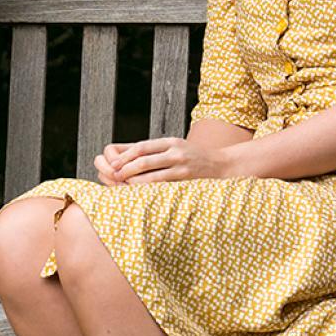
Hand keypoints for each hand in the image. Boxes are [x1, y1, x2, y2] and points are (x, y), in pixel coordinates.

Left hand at [93, 137, 235, 185]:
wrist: (221, 166)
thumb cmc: (193, 157)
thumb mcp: (175, 147)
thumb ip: (152, 150)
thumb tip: (124, 152)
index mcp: (171, 141)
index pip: (142, 146)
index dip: (126, 155)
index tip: (114, 163)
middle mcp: (176, 151)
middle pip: (144, 159)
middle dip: (126, 168)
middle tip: (114, 176)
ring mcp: (182, 166)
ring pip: (151, 174)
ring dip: (135, 181)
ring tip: (123, 186)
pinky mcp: (186, 180)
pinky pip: (163, 185)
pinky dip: (149, 190)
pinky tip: (140, 194)